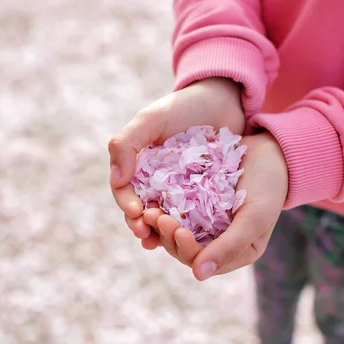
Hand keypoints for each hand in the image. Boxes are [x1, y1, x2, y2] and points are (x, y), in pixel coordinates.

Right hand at [108, 77, 244, 239]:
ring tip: (162, 242)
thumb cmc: (185, 106)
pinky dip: (187, 228)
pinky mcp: (203, 196)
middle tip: (147, 234)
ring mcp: (179, 190)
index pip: (124, 190)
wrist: (225, 100)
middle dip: (141, 224)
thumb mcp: (153, 119)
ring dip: (160, 232)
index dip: (126, 204)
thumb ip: (128, 143)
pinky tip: (189, 238)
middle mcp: (155, 181)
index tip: (136, 212)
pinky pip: (191, 216)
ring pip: (164, 217)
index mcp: (139, 165)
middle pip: (142, 210)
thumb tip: (117, 179)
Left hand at [142, 132, 288, 280]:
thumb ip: (230, 246)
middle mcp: (217, 240)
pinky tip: (150, 199)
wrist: (271, 150)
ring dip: (160, 224)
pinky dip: (162, 206)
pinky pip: (175, 209)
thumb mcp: (255, 216)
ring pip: (175, 230)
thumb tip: (198, 275)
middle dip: (168, 235)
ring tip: (148, 210)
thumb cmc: (270, 185)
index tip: (178, 230)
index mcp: (235, 252)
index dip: (186, 250)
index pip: (203, 262)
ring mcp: (204, 221)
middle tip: (154, 216)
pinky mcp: (195, 202)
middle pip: (184, 249)